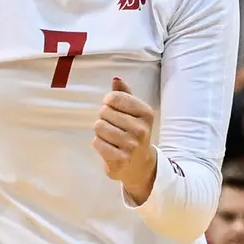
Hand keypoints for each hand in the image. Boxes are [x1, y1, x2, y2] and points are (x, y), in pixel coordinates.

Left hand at [92, 77, 157, 199]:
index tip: (113, 108)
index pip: (114, 97)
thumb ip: (124, 94)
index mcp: (146, 113)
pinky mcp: (121, 159)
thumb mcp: (133, 112)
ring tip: (111, 137)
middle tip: (114, 126)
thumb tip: (116, 78)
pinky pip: (97, 142)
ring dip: (100, 131)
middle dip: (105, 117)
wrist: (139, 165)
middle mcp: (141, 129)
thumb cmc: (133, 133)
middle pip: (104, 112)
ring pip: (99, 126)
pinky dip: (99, 143)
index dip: (109, 101)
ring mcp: (132, 145)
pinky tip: (108, 147)